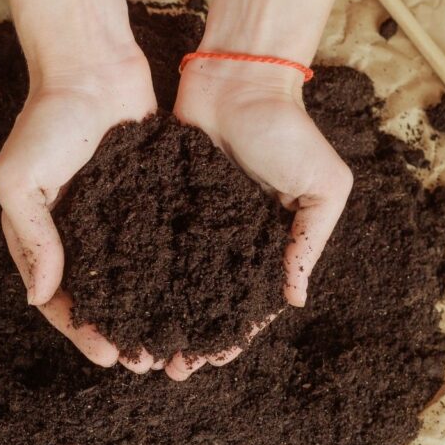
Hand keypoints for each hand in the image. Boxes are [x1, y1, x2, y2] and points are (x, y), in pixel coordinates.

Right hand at [0, 54, 161, 373]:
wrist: (91, 65)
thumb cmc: (47, 119)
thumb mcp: (20, 178)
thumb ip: (31, 237)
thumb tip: (38, 296)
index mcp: (42, 234)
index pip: (57, 298)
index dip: (80, 330)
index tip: (108, 355)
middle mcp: (79, 233)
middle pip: (98, 297)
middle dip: (118, 331)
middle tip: (146, 361)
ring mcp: (114, 218)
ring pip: (131, 278)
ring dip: (147, 311)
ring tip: (171, 341)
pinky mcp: (147, 197)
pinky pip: (158, 243)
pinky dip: (171, 271)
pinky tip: (192, 294)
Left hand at [168, 58, 352, 379]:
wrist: (240, 77)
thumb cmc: (288, 130)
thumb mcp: (323, 186)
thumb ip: (309, 242)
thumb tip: (294, 300)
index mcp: (268, 241)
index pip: (250, 302)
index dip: (233, 333)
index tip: (212, 359)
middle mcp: (228, 238)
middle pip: (205, 299)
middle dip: (189, 335)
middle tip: (167, 367)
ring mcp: (193, 221)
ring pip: (172, 280)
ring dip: (159, 314)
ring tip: (139, 347)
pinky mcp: (163, 198)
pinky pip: (149, 243)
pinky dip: (137, 273)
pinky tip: (121, 300)